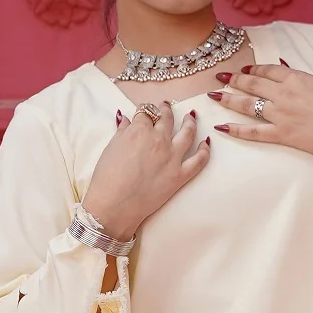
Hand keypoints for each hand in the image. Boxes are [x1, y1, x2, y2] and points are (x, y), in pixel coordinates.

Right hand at [82, 101, 209, 239]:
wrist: (114, 205)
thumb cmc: (107, 178)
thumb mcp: (110, 148)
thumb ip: (122, 131)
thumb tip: (125, 120)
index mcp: (140, 130)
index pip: (145, 113)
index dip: (144, 111)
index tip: (144, 112)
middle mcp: (159, 140)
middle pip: (167, 118)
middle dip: (166, 109)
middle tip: (166, 107)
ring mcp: (172, 157)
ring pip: (188, 132)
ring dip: (190, 122)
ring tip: (191, 117)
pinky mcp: (180, 175)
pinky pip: (199, 160)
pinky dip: (205, 150)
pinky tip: (206, 143)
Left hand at [209, 61, 312, 177]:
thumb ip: (298, 75)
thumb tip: (281, 64)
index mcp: (295, 78)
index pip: (267, 69)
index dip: (253, 69)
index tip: (244, 69)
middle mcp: (283, 93)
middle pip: (252, 83)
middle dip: (234, 79)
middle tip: (220, 77)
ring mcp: (280, 114)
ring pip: (247, 104)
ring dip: (228, 99)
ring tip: (214, 96)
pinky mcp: (281, 134)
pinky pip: (253, 132)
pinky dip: (236, 130)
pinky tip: (221, 127)